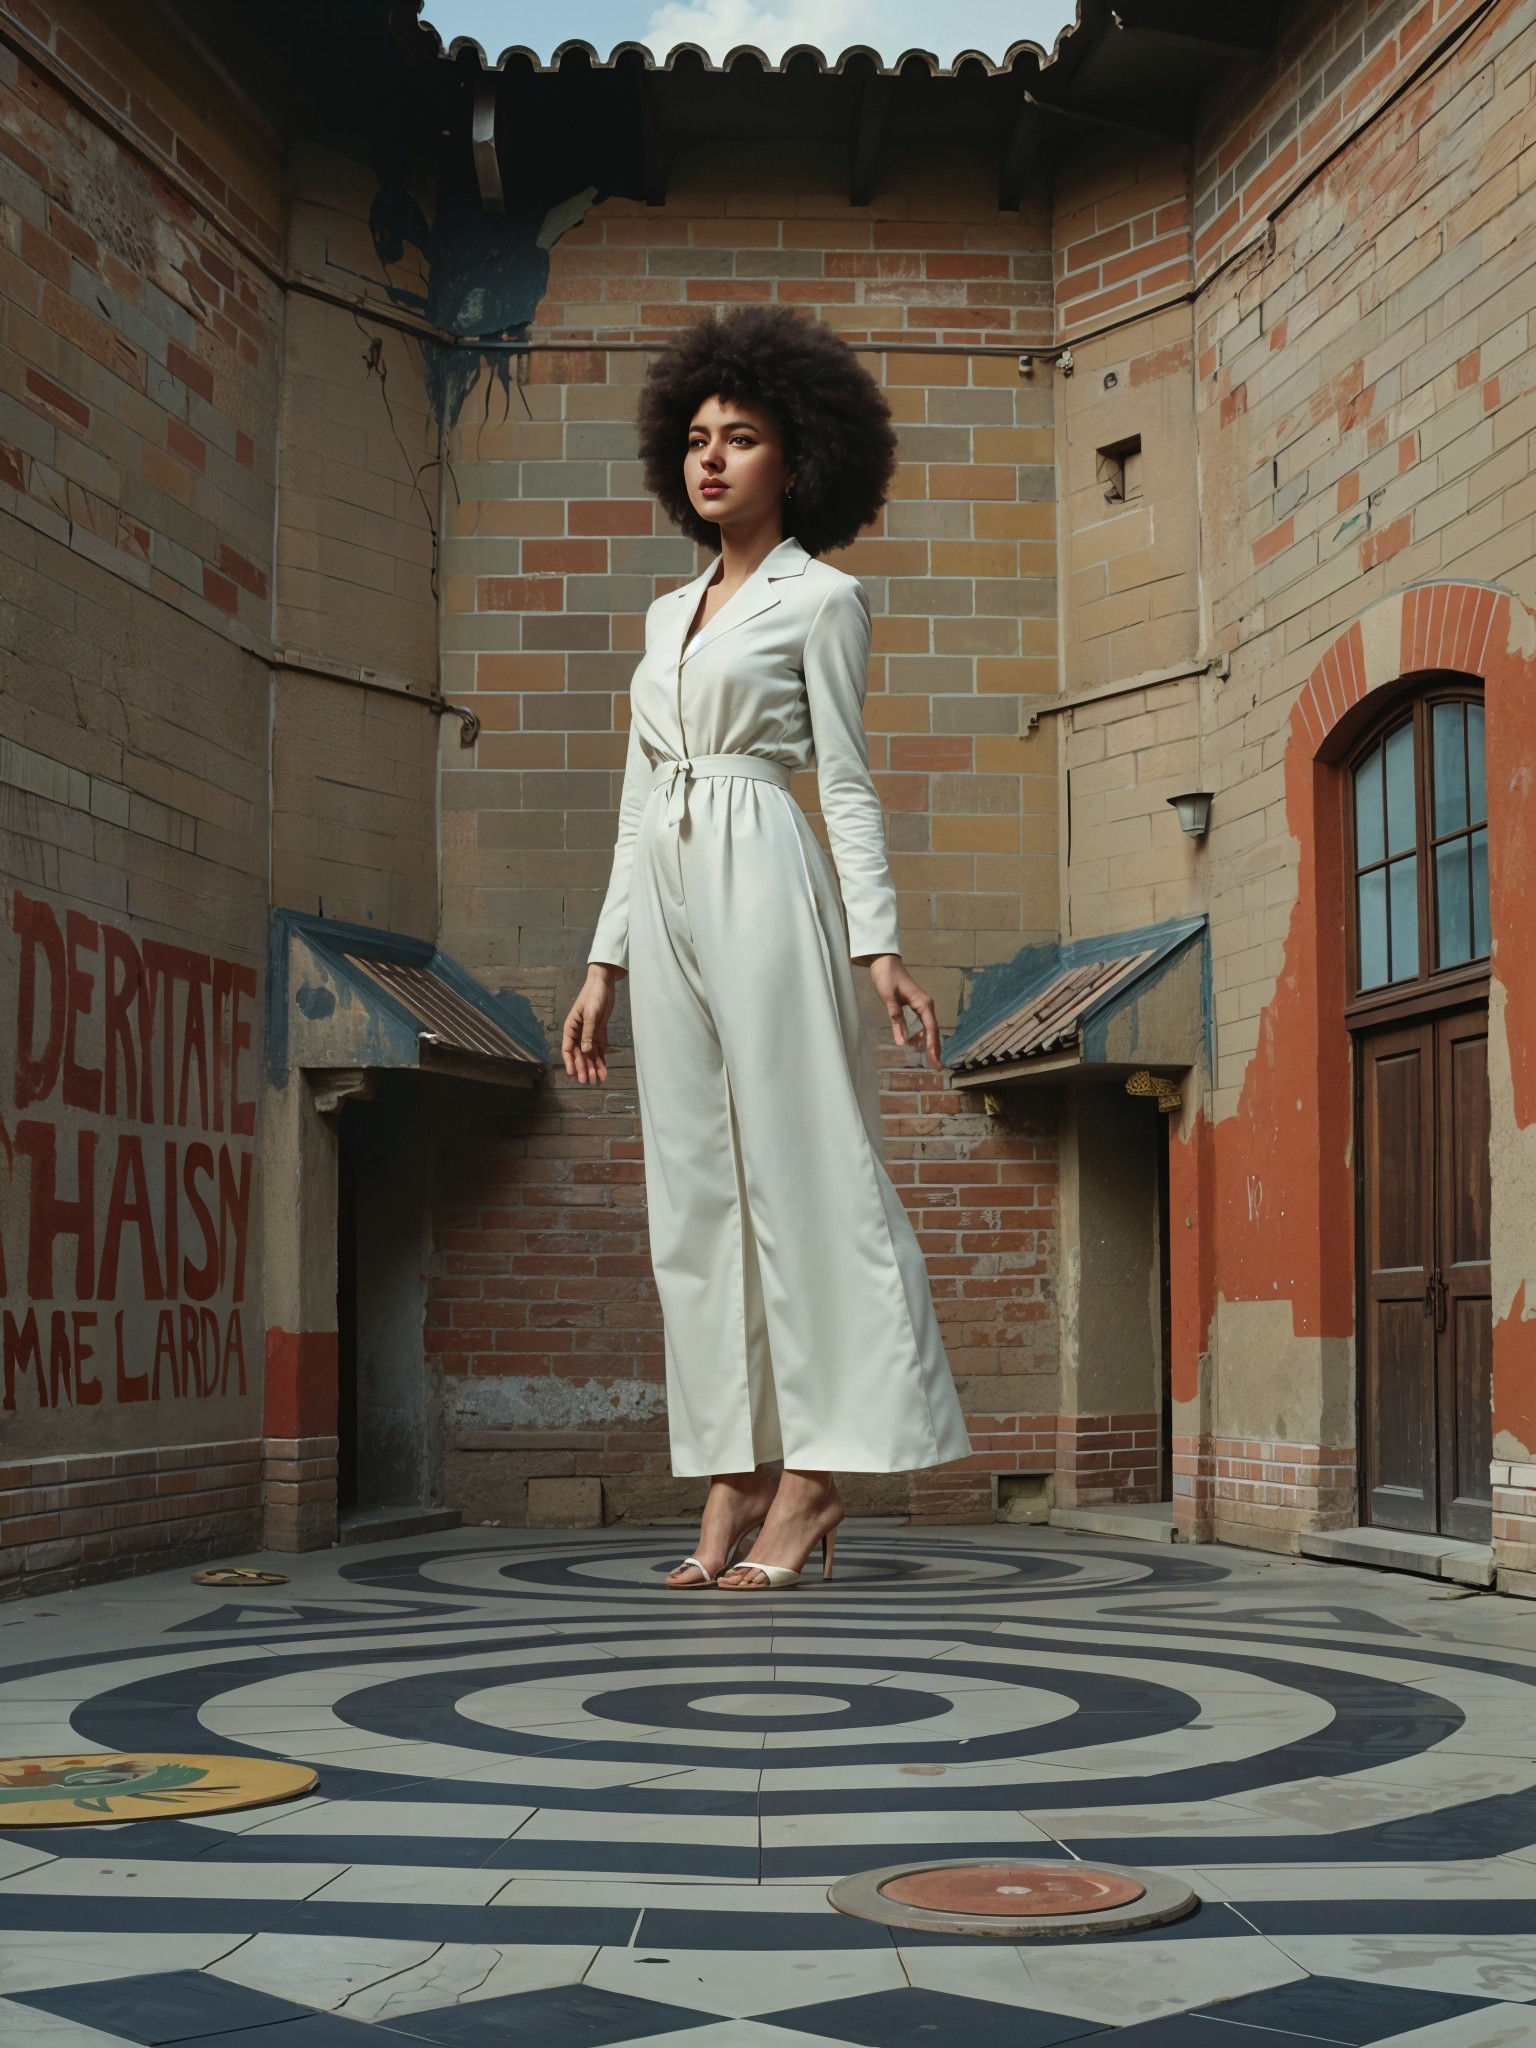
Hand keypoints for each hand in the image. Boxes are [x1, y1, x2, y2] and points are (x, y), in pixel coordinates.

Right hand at [562, 964, 622, 1083]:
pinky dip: (602, 1058)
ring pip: (590, 1053)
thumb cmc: (593, 996)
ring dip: (593, 1066)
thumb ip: (588, 1033)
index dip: (570, 1062)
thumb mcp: (590, 1014)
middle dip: (583, 1067)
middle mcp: (579, 1032)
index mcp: (571, 1027)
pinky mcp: (599, 1030)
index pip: (567, 1048)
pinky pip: (600, 1047)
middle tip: (587, 1081)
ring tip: (597, 1079)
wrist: (604, 982)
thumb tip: (585, 1051)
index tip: (572, 1074)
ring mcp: (589, 1032)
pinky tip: (604, 1069)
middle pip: (580, 1054)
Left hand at [866, 954, 942, 1068]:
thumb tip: (902, 1042)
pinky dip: (923, 1035)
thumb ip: (895, 1019)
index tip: (934, 1059)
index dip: (932, 1045)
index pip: (931, 1028)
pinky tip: (918, 1044)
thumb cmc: (887, 977)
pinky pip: (923, 1023)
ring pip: (929, 1028)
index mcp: (923, 1003)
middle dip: (935, 1048)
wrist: (885, 962)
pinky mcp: (916, 1005)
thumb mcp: (888, 998)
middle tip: (937, 1065)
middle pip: (933, 1030)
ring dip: (930, 1043)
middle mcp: (926, 1005)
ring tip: (931, 1060)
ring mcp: (922, 1005)